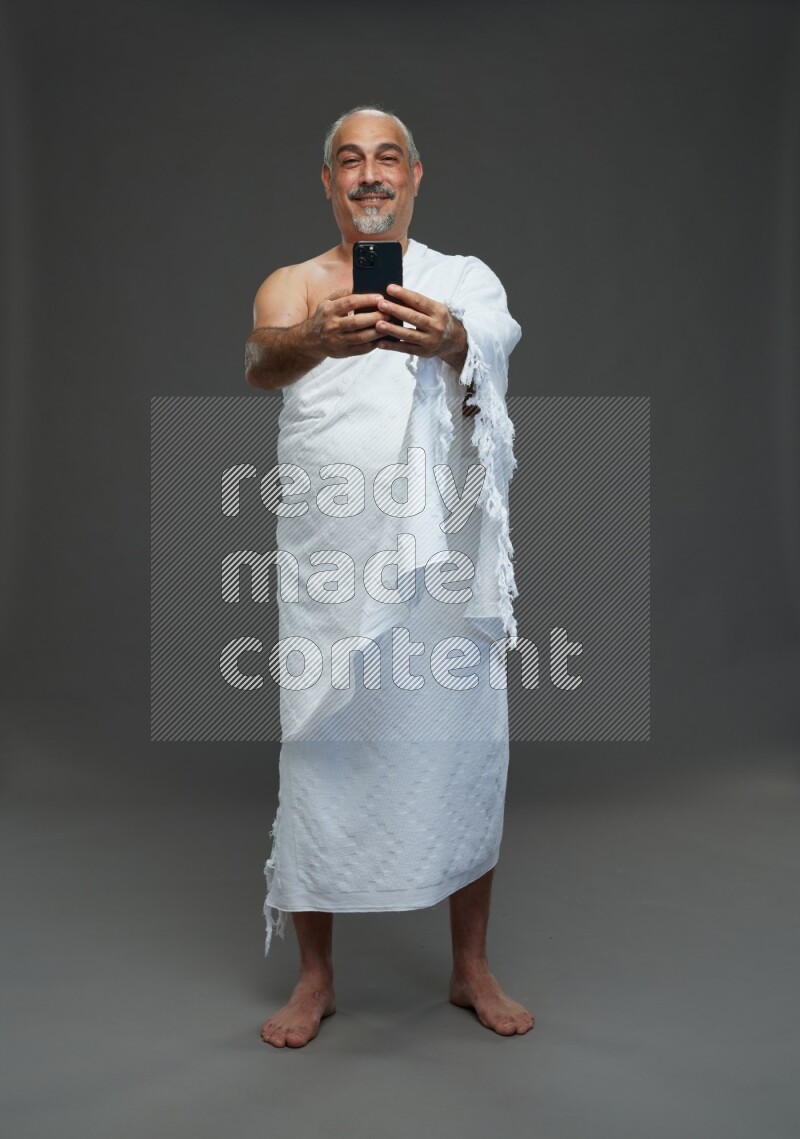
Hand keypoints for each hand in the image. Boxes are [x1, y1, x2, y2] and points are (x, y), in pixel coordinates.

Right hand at [307, 288, 385, 358]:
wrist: (310, 341)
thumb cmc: (323, 318)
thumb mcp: (326, 302)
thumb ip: (341, 294)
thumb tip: (358, 285)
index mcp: (329, 310)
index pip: (350, 303)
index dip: (367, 300)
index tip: (380, 298)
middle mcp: (333, 326)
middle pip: (357, 321)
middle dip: (375, 317)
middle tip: (388, 313)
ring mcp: (338, 340)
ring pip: (361, 337)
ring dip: (377, 332)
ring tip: (389, 326)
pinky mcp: (343, 352)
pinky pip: (361, 349)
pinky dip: (373, 344)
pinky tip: (382, 339)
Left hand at [375, 285, 476, 416]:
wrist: (455, 341)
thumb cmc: (439, 320)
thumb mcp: (434, 309)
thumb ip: (418, 304)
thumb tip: (395, 295)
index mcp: (438, 311)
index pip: (419, 301)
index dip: (404, 294)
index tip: (390, 288)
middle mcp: (436, 326)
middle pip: (413, 318)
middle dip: (396, 310)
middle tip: (381, 304)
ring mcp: (430, 341)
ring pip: (408, 335)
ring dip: (392, 330)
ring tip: (378, 324)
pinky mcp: (423, 353)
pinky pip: (406, 349)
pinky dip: (392, 346)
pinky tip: (380, 343)